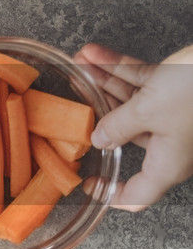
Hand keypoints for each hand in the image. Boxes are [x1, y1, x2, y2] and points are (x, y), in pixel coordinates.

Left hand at [74, 43, 192, 210]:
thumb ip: (117, 126)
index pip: (136, 195)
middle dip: (97, 113)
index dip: (110, 194)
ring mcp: (172, 116)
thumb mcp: (147, 111)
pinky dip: (119, 68)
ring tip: (80, 65)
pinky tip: (95, 54)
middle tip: (73, 101)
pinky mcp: (176, 89)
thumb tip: (98, 139)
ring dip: (104, 82)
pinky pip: (141, 82)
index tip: (88, 185)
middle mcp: (169, 144)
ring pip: (130, 103)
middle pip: (124, 136)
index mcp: (166, 164)